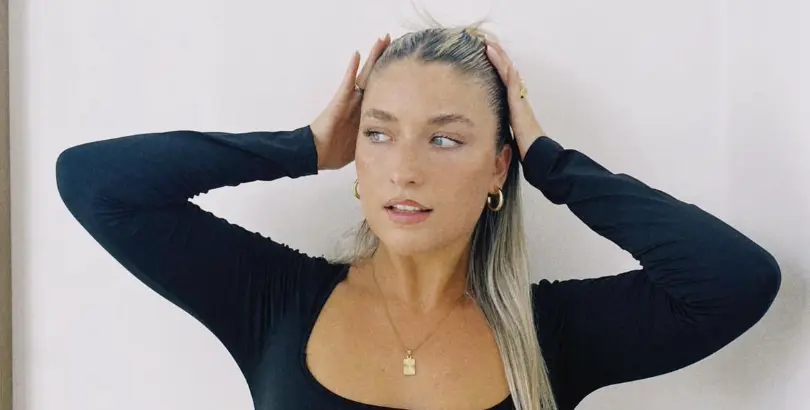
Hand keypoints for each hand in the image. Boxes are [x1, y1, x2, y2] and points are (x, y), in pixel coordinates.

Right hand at [310, 34, 390, 169]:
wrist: (318, 153)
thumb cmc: (336, 151)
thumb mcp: (363, 143)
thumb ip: (375, 138)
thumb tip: (393, 144)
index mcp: (364, 110)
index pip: (380, 88)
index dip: (390, 75)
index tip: (401, 63)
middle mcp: (357, 100)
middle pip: (373, 75)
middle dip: (382, 58)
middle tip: (391, 40)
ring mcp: (348, 99)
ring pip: (363, 74)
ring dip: (372, 57)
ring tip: (380, 40)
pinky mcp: (339, 100)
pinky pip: (348, 82)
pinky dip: (352, 68)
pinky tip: (357, 54)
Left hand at [485, 41, 545, 159]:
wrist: (538, 153)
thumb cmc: (526, 146)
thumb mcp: (510, 132)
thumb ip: (503, 125)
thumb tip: (488, 128)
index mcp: (515, 104)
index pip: (505, 80)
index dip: (498, 66)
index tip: (489, 53)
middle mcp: (518, 99)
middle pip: (507, 72)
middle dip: (498, 56)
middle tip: (488, 42)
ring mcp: (520, 101)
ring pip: (510, 74)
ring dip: (501, 59)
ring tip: (491, 46)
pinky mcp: (520, 106)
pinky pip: (514, 87)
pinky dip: (509, 75)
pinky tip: (504, 64)